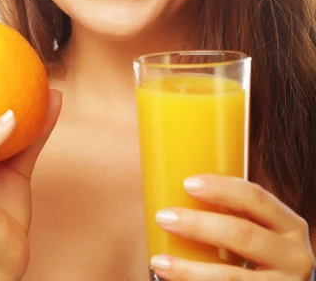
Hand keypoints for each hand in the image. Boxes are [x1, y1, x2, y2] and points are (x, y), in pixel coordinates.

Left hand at [150, 175, 314, 279]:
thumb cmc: (258, 254)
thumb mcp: (259, 230)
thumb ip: (233, 213)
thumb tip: (176, 186)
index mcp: (289, 224)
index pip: (256, 197)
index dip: (222, 188)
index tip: (187, 183)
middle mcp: (294, 255)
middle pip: (242, 234)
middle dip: (198, 225)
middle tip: (164, 217)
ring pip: (231, 277)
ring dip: (190, 270)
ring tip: (159, 261)